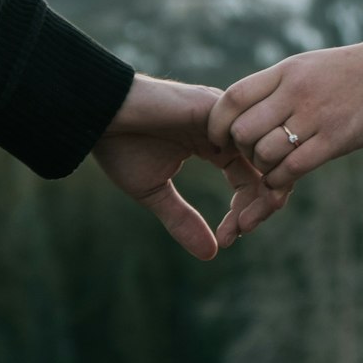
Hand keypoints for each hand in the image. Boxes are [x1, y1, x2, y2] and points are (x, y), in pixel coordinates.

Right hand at [91, 73, 288, 259]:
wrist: (96, 113)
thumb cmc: (119, 146)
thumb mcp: (155, 193)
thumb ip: (184, 220)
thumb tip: (212, 254)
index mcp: (214, 146)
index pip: (249, 180)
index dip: (246, 212)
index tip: (228, 239)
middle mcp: (226, 131)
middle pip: (266, 168)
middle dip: (262, 205)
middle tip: (243, 231)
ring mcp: (225, 117)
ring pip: (264, 154)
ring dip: (261, 191)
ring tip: (245, 220)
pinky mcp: (216, 107)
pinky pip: (250, 136)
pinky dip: (252, 167)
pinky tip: (239, 193)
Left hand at [207, 30, 362, 243]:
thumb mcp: (318, 67)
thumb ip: (287, 86)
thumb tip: (260, 109)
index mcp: (288, 70)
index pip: (233, 97)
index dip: (217, 123)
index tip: (220, 139)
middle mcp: (296, 91)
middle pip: (242, 130)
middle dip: (242, 151)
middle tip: (254, 158)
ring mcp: (317, 114)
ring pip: (264, 152)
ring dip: (264, 168)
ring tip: (276, 168)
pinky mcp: (339, 137)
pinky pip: (293, 167)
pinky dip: (282, 180)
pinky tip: (287, 179)